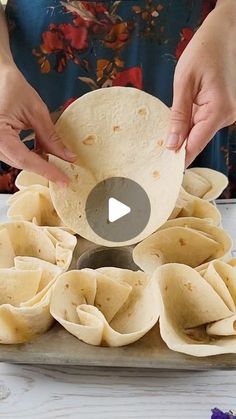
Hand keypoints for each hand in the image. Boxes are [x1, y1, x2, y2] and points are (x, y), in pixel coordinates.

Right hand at [0, 64, 75, 184]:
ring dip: (37, 162)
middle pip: (21, 163)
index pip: (26, 160)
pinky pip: (14, 155)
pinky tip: (43, 152)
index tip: (64, 181)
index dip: (47, 171)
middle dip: (44, 168)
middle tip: (65, 174)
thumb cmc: (12, 87)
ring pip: (17, 161)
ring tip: (56, 161)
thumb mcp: (36, 112)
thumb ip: (51, 137)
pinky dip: (29, 155)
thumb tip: (68, 157)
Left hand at [167, 1, 235, 166]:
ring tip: (160, 139)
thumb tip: (172, 144)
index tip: (163, 171)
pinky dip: (189, 124)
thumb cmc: (204, 51)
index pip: (196, 145)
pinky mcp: (222, 108)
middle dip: (177, 146)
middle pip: (198, 140)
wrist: (224, 32)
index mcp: (218, 111)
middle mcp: (226, 116)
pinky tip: (175, 123)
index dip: (179, 159)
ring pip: (199, 132)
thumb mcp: (184, 83)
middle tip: (154, 154)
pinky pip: (203, 122)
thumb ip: (178, 116)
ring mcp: (226, 112)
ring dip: (182, 134)